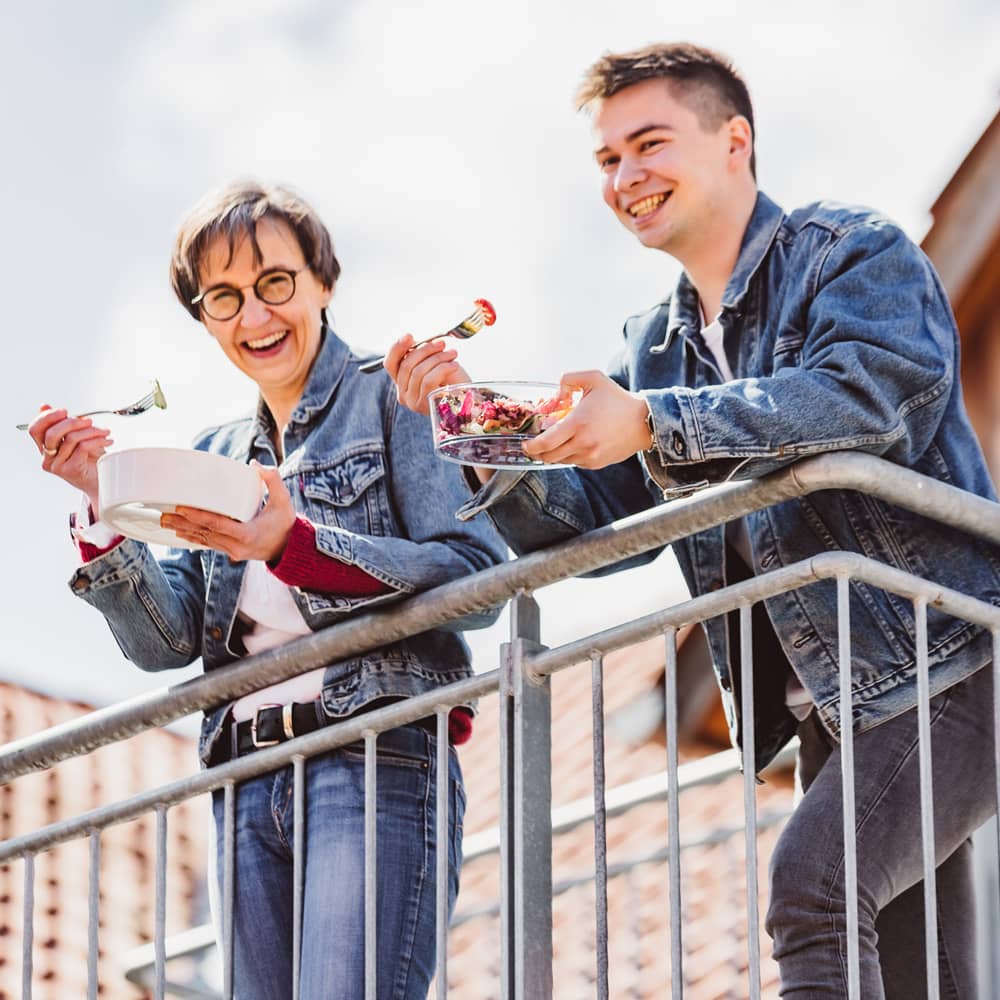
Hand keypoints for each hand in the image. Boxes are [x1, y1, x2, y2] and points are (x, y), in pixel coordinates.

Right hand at [28, 405, 113, 509]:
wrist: (101, 482)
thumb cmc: (88, 459)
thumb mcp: (74, 437)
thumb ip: (60, 423)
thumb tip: (43, 406)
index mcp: (44, 448)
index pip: (35, 429)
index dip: (47, 417)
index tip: (64, 411)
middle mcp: (47, 458)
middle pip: (51, 433)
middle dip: (72, 422)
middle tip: (89, 421)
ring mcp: (58, 466)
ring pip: (71, 439)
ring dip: (91, 431)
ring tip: (104, 432)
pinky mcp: (71, 470)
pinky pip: (82, 448)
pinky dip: (97, 440)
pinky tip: (107, 440)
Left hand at [160, 462, 295, 561]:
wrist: (289, 547)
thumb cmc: (285, 524)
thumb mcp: (284, 501)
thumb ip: (273, 480)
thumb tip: (255, 465)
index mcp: (247, 534)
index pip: (217, 524)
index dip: (197, 516)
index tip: (181, 507)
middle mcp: (236, 545)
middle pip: (204, 533)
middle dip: (182, 523)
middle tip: (164, 515)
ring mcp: (232, 551)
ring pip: (203, 540)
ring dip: (183, 530)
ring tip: (165, 522)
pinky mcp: (230, 551)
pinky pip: (208, 544)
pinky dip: (193, 538)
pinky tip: (180, 532)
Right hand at [384, 334, 469, 415]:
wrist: (469, 399)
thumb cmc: (453, 380)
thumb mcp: (435, 363)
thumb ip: (422, 354)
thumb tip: (417, 342)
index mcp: (402, 381)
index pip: (390, 363)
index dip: (397, 348)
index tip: (409, 335)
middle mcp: (403, 393)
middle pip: (406, 365)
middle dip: (425, 350)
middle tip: (442, 343)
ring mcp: (412, 402)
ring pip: (418, 372)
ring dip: (437, 358)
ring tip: (452, 354)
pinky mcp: (424, 406)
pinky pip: (428, 381)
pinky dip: (442, 369)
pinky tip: (454, 365)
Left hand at [521, 370, 652, 468]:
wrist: (644, 421)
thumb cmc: (618, 400)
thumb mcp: (594, 379)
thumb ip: (569, 379)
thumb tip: (555, 394)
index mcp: (578, 424)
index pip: (545, 443)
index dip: (531, 446)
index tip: (526, 444)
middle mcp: (583, 443)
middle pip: (549, 456)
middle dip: (538, 452)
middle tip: (535, 445)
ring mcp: (590, 456)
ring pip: (561, 461)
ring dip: (555, 453)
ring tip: (557, 441)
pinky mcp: (596, 464)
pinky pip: (575, 463)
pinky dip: (570, 455)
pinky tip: (575, 443)